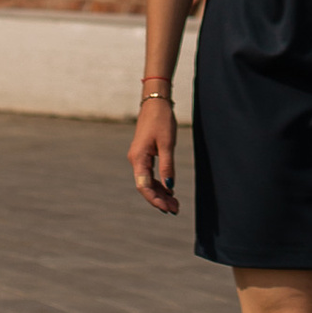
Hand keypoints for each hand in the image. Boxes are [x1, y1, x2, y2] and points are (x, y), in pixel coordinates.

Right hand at [129, 100, 179, 215]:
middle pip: (145, 186)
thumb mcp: (167, 144)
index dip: (155, 199)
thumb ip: (167, 167)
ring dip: (160, 193)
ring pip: (148, 181)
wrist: (155, 103)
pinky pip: (149, 174)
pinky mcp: (144, 154)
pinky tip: (169, 190)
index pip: (144, 186)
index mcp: (138, 158)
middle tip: (176, 210)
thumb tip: (170, 187)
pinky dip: (159, 183)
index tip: (167, 208)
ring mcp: (139, 157)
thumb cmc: (161, 120)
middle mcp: (136, 160)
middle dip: (159, 199)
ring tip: (174, 204)